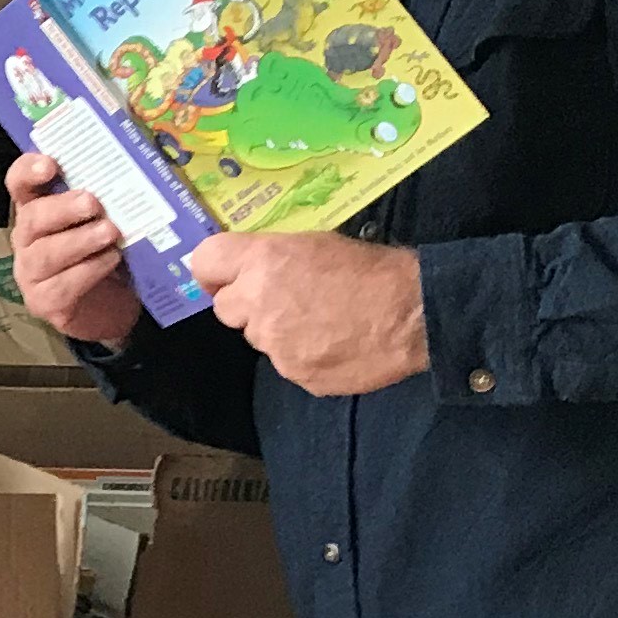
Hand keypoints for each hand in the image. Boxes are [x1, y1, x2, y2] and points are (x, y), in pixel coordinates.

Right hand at [5, 153, 141, 346]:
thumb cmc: (107, 251)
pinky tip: (110, 260)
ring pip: (45, 254)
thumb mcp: (107, 219)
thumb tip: (137, 168)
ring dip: (80, 241)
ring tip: (111, 233)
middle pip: (32, 218)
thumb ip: (108, 197)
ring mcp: (32, 273)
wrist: (111, 306)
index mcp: (39, 209)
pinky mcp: (44, 302)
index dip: (28, 171)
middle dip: (62, 208)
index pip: (19, 184)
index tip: (50, 164)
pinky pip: (61, 286)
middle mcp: (28, 239)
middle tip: (92, 203)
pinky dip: (89, 271)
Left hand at [181, 231, 426, 394]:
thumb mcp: (316, 244)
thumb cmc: (371, 270)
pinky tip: (335, 344)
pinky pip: (288, 365)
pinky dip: (305, 357)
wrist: (413, 312)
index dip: (213, 272)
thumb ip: (271, 259)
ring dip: (279, 332)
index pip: (204, 262)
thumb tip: (247, 270)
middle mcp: (258, 303)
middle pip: (226, 309)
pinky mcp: (296, 374)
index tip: (222, 277)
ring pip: (259, 339)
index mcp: (262, 261)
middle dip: (248, 306)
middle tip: (286, 300)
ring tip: (321, 322)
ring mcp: (275, 345)